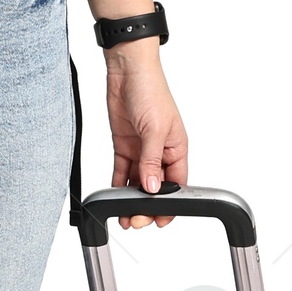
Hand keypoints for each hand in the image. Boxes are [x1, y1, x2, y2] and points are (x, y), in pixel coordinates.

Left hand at [106, 52, 187, 227]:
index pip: (177, 184)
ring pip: (138, 182)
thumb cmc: (151, 91)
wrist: (127, 70)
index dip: (170, 203)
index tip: (160, 219)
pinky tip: (114, 197)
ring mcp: (142, 149)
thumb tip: (154, 187)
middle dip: (148, 205)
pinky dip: (118, 185)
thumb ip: (152, 161)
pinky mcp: (124, 145)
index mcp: (177, 148)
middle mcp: (160, 151)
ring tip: (124, 216)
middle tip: (136, 220)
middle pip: (156, 187)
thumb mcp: (154, 129)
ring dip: (131, 199)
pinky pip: (122, 171)